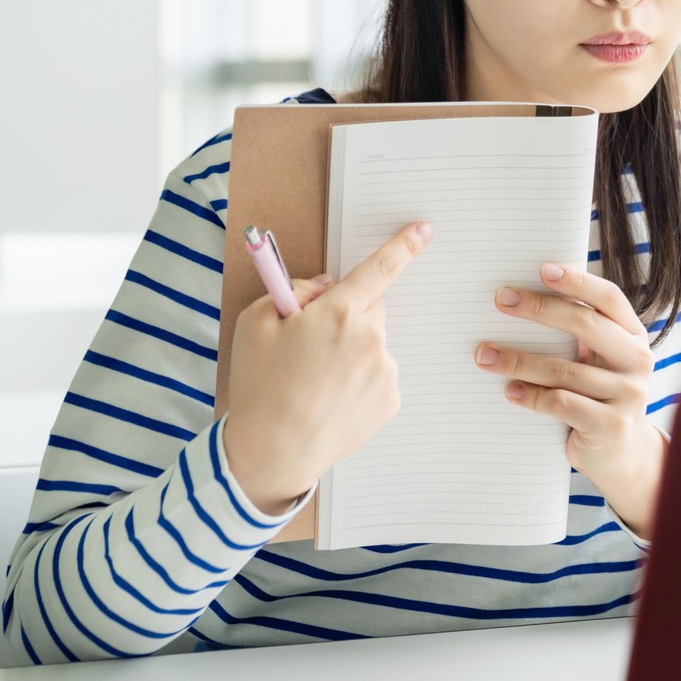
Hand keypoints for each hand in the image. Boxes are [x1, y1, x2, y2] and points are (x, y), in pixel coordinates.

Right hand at [223, 221, 433, 513]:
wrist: (273, 451)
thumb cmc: (260, 385)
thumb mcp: (257, 322)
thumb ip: (296, 291)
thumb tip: (328, 287)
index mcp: (339, 313)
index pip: (379, 269)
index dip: (403, 246)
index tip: (423, 229)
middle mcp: (371, 338)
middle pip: (369, 309)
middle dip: (346, 317)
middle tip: (310, 345)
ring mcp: (384, 371)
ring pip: (373, 345)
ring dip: (352, 353)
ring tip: (316, 382)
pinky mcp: (390, 399)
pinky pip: (377, 376)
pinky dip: (359, 382)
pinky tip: (331, 399)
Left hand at [475, 261, 665, 533]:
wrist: (624, 455)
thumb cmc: (600, 397)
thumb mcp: (601, 362)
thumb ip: (582, 335)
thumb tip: (525, 298)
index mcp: (634, 336)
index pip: (610, 299)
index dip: (578, 282)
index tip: (542, 269)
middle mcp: (637, 361)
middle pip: (586, 326)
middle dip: (538, 309)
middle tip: (501, 300)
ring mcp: (628, 395)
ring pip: (564, 369)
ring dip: (518, 360)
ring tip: (483, 354)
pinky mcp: (610, 425)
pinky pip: (562, 404)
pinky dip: (530, 396)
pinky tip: (508, 391)